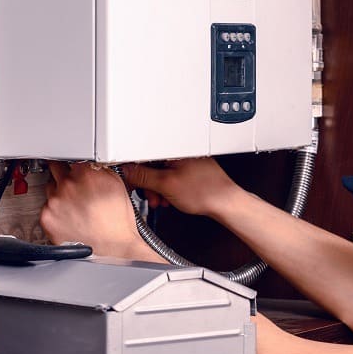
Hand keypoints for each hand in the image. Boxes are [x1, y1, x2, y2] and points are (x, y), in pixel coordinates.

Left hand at [40, 162, 159, 260]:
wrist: (113, 249)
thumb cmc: (117, 222)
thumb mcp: (117, 186)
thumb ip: (98, 170)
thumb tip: (89, 164)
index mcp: (85, 173)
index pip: (70, 158)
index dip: (74, 166)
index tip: (74, 171)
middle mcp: (66, 184)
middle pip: (55, 170)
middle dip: (64, 177)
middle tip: (74, 189)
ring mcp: (54, 201)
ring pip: (50, 190)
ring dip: (59, 195)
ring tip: (75, 208)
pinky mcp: (46, 217)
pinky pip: (46, 209)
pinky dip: (55, 213)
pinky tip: (69, 219)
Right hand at [120, 157, 240, 218]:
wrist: (226, 203)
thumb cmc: (205, 192)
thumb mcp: (166, 185)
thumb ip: (143, 176)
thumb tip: (127, 171)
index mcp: (173, 150)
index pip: (144, 154)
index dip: (135, 170)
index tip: (131, 182)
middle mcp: (181, 152)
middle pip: (153, 165)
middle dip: (149, 184)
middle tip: (150, 196)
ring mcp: (187, 162)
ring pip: (162, 174)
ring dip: (158, 189)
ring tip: (162, 200)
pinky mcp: (192, 173)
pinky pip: (173, 178)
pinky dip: (168, 189)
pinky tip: (171, 199)